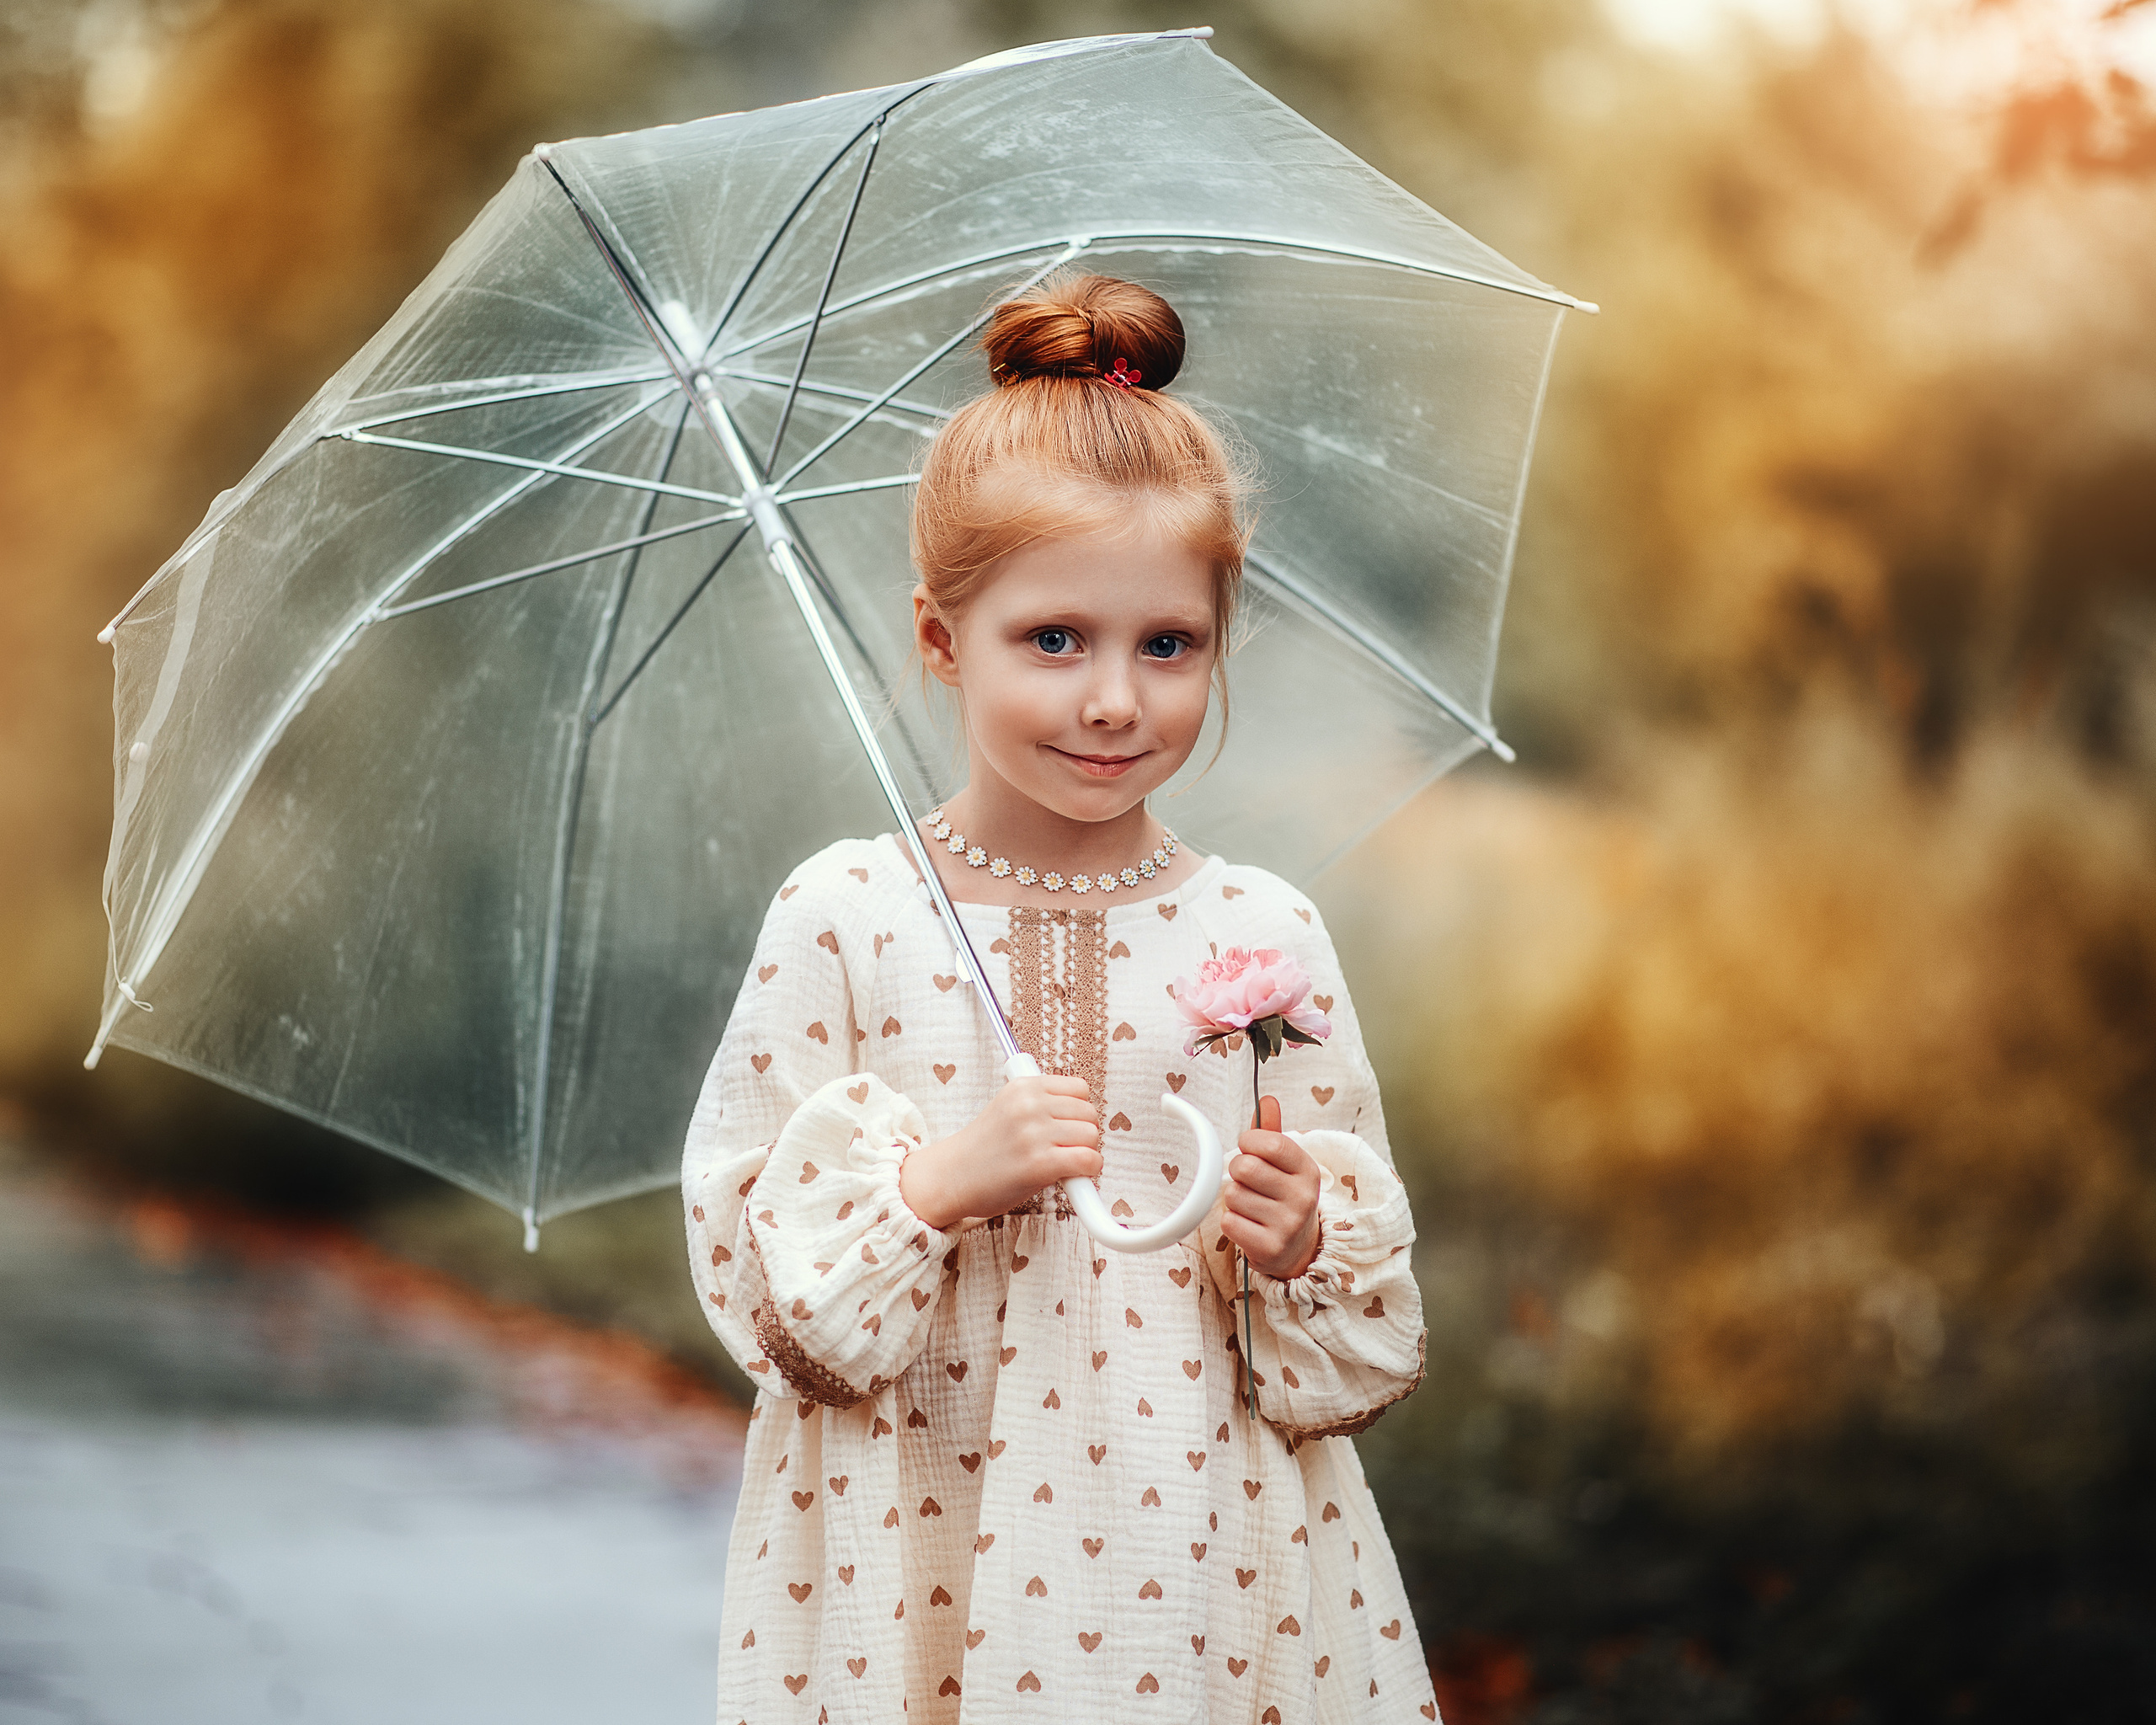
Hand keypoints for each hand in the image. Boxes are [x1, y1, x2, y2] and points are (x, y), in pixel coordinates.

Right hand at [899, 1073, 1101, 1229]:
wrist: (950, 1178)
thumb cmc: (983, 1150)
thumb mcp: (1008, 1110)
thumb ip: (1041, 1104)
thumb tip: (1085, 1115)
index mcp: (1022, 1086)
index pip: (1079, 1088)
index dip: (1078, 1111)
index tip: (1067, 1127)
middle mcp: (1029, 1105)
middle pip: (1089, 1113)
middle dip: (1083, 1133)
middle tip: (1065, 1149)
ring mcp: (1033, 1133)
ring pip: (1091, 1136)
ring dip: (1086, 1153)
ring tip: (1063, 1163)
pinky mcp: (1038, 1163)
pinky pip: (1087, 1160)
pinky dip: (1089, 1171)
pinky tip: (1073, 1177)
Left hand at [1221, 1094, 1321, 1279]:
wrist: (1299, 1250)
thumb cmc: (1284, 1198)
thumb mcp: (1286, 1165)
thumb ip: (1272, 1132)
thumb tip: (1267, 1100)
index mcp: (1308, 1170)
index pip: (1271, 1143)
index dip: (1249, 1142)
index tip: (1249, 1149)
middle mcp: (1303, 1198)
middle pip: (1245, 1167)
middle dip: (1237, 1171)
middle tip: (1248, 1182)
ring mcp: (1288, 1225)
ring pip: (1233, 1195)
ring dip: (1234, 1200)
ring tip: (1252, 1206)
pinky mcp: (1269, 1248)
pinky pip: (1229, 1222)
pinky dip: (1232, 1222)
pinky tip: (1249, 1225)